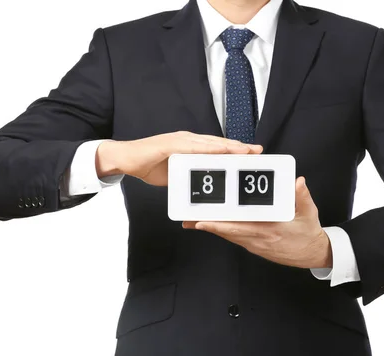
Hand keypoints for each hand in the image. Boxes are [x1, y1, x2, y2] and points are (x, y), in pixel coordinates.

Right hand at [95, 131, 261, 185]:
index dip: (235, 151)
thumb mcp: (176, 174)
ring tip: (244, 151)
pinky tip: (220, 150)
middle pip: (219, 143)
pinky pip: (193, 146)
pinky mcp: (171, 144)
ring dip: (228, 147)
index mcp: (191, 147)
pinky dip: (207, 148)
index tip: (252, 155)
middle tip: (258, 151)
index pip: (217, 148)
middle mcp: (189, 140)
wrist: (126, 159)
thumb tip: (203, 186)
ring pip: (210, 143)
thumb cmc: (149, 165)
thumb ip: (190, 177)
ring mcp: (180, 140)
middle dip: (239, 147)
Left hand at [183, 177, 331, 268]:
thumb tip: (297, 182)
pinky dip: (221, 230)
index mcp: (270, 230)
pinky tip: (210, 224)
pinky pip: (234, 237)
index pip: (241, 227)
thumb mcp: (309, 213)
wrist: (312, 254)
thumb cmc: (309, 233)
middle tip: (188, 219)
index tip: (203, 220)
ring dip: (212, 228)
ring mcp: (255, 244)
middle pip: (228, 232)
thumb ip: (302, 196)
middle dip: (208, 225)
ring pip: (229, 235)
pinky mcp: (254, 245)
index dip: (220, 225)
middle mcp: (259, 239)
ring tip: (192, 220)